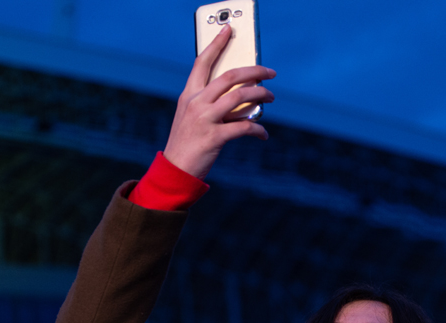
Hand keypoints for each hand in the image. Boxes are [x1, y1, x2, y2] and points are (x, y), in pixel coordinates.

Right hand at [162, 24, 275, 179]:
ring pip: (240, 97)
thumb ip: (210, 104)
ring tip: (270, 97)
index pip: (202, 62)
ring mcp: (204, 119)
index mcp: (189, 95)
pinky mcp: (214, 137)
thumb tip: (242, 97)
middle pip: (229, 77)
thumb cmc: (187, 143)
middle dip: (255, 71)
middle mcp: (196, 103)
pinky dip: (258, 130)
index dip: (216, 44)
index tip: (228, 30)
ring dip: (261, 95)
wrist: (175, 170)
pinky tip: (263, 134)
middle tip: (270, 72)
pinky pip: (244, 127)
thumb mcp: (191, 117)